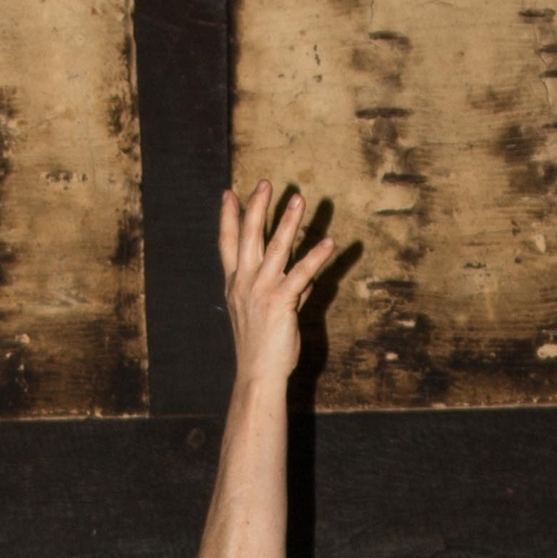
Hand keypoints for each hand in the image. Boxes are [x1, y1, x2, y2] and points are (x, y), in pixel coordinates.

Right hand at [219, 179, 335, 391]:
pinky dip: (316, 257)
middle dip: (256, 207)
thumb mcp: (263, 314)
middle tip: (264, 182)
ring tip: (298, 198)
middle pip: (248, 237)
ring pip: (275, 248)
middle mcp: (244, 283)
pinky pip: (301, 274)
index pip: (227, 244)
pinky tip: (329, 242)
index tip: (228, 194)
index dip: (228, 218)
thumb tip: (302, 281)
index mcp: (235, 285)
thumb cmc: (261, 348)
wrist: (257, 374)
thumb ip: (281, 292)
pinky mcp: (279, 302)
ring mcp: (260, 291)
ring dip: (287, 221)